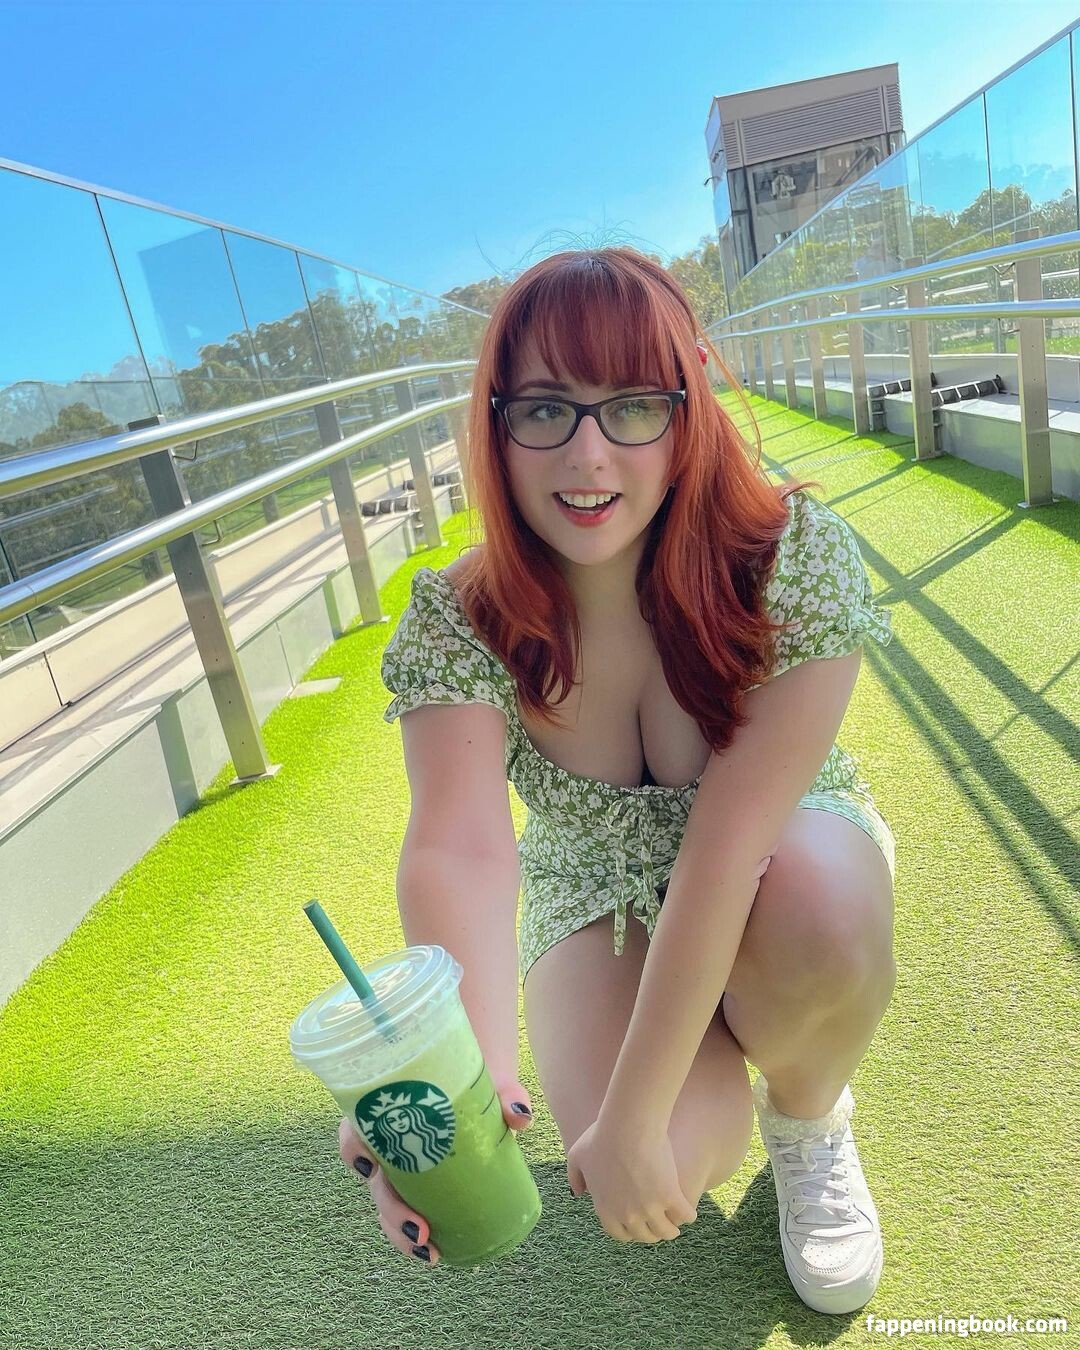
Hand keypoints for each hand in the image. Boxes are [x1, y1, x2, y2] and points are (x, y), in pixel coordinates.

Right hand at [338, 1075, 534, 1267]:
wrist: (481, 1081)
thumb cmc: (472, 1077)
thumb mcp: (489, 1081)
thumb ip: (506, 1093)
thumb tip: (520, 1115)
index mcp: (390, 1109)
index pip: (355, 1128)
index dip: (354, 1150)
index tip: (371, 1168)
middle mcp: (387, 1141)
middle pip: (374, 1180)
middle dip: (391, 1209)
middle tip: (419, 1229)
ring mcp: (400, 1166)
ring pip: (385, 1203)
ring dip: (398, 1231)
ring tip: (428, 1251)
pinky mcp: (419, 1184)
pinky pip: (406, 1212)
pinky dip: (412, 1236)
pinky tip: (434, 1252)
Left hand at [566, 1117, 697, 1244]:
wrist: (627, 1124)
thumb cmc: (602, 1135)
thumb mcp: (578, 1156)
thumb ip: (575, 1177)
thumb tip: (578, 1193)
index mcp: (605, 1210)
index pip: (620, 1234)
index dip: (630, 1231)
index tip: (638, 1223)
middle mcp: (627, 1216)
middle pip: (645, 1236)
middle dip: (652, 1231)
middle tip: (660, 1222)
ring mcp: (650, 1209)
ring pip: (667, 1231)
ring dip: (672, 1228)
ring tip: (677, 1220)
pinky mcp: (670, 1197)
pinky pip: (685, 1215)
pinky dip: (688, 1214)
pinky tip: (689, 1209)